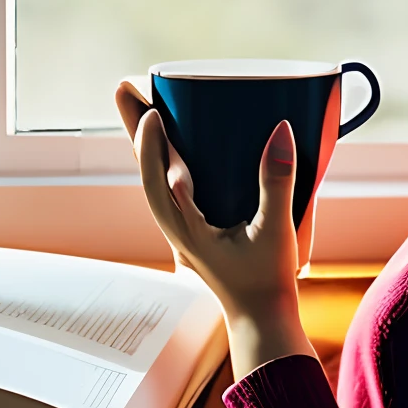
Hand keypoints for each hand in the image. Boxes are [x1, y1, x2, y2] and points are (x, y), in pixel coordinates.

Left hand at [117, 80, 316, 377]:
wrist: (262, 320)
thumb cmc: (266, 282)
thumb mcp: (275, 230)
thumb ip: (277, 182)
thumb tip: (280, 130)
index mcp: (184, 229)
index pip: (155, 180)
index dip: (149, 144)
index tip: (151, 111)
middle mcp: (174, 225)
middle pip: (145, 169)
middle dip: (135, 128)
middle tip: (127, 87)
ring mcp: (180, 226)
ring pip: (155, 177)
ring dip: (149, 141)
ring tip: (147, 102)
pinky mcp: (192, 226)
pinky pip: (170, 186)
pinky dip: (167, 158)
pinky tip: (177, 141)